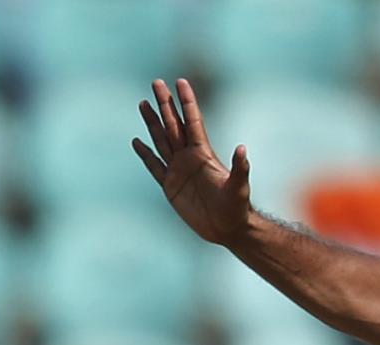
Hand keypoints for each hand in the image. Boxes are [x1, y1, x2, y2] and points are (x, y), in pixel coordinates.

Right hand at [134, 77, 252, 246]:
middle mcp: (189, 157)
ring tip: (143, 103)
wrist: (227, 228)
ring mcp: (178, 170)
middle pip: (173, 124)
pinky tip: (137, 141)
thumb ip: (240, 168)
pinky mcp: (170, 186)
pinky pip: (154, 166)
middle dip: (165, 103)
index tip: (181, 81)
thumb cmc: (236, 207)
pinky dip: (145, 154)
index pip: (193, 121)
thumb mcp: (239, 187)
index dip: (187, 102)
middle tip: (156, 81)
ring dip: (152, 122)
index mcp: (203, 153)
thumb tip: (242, 148)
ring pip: (161, 140)